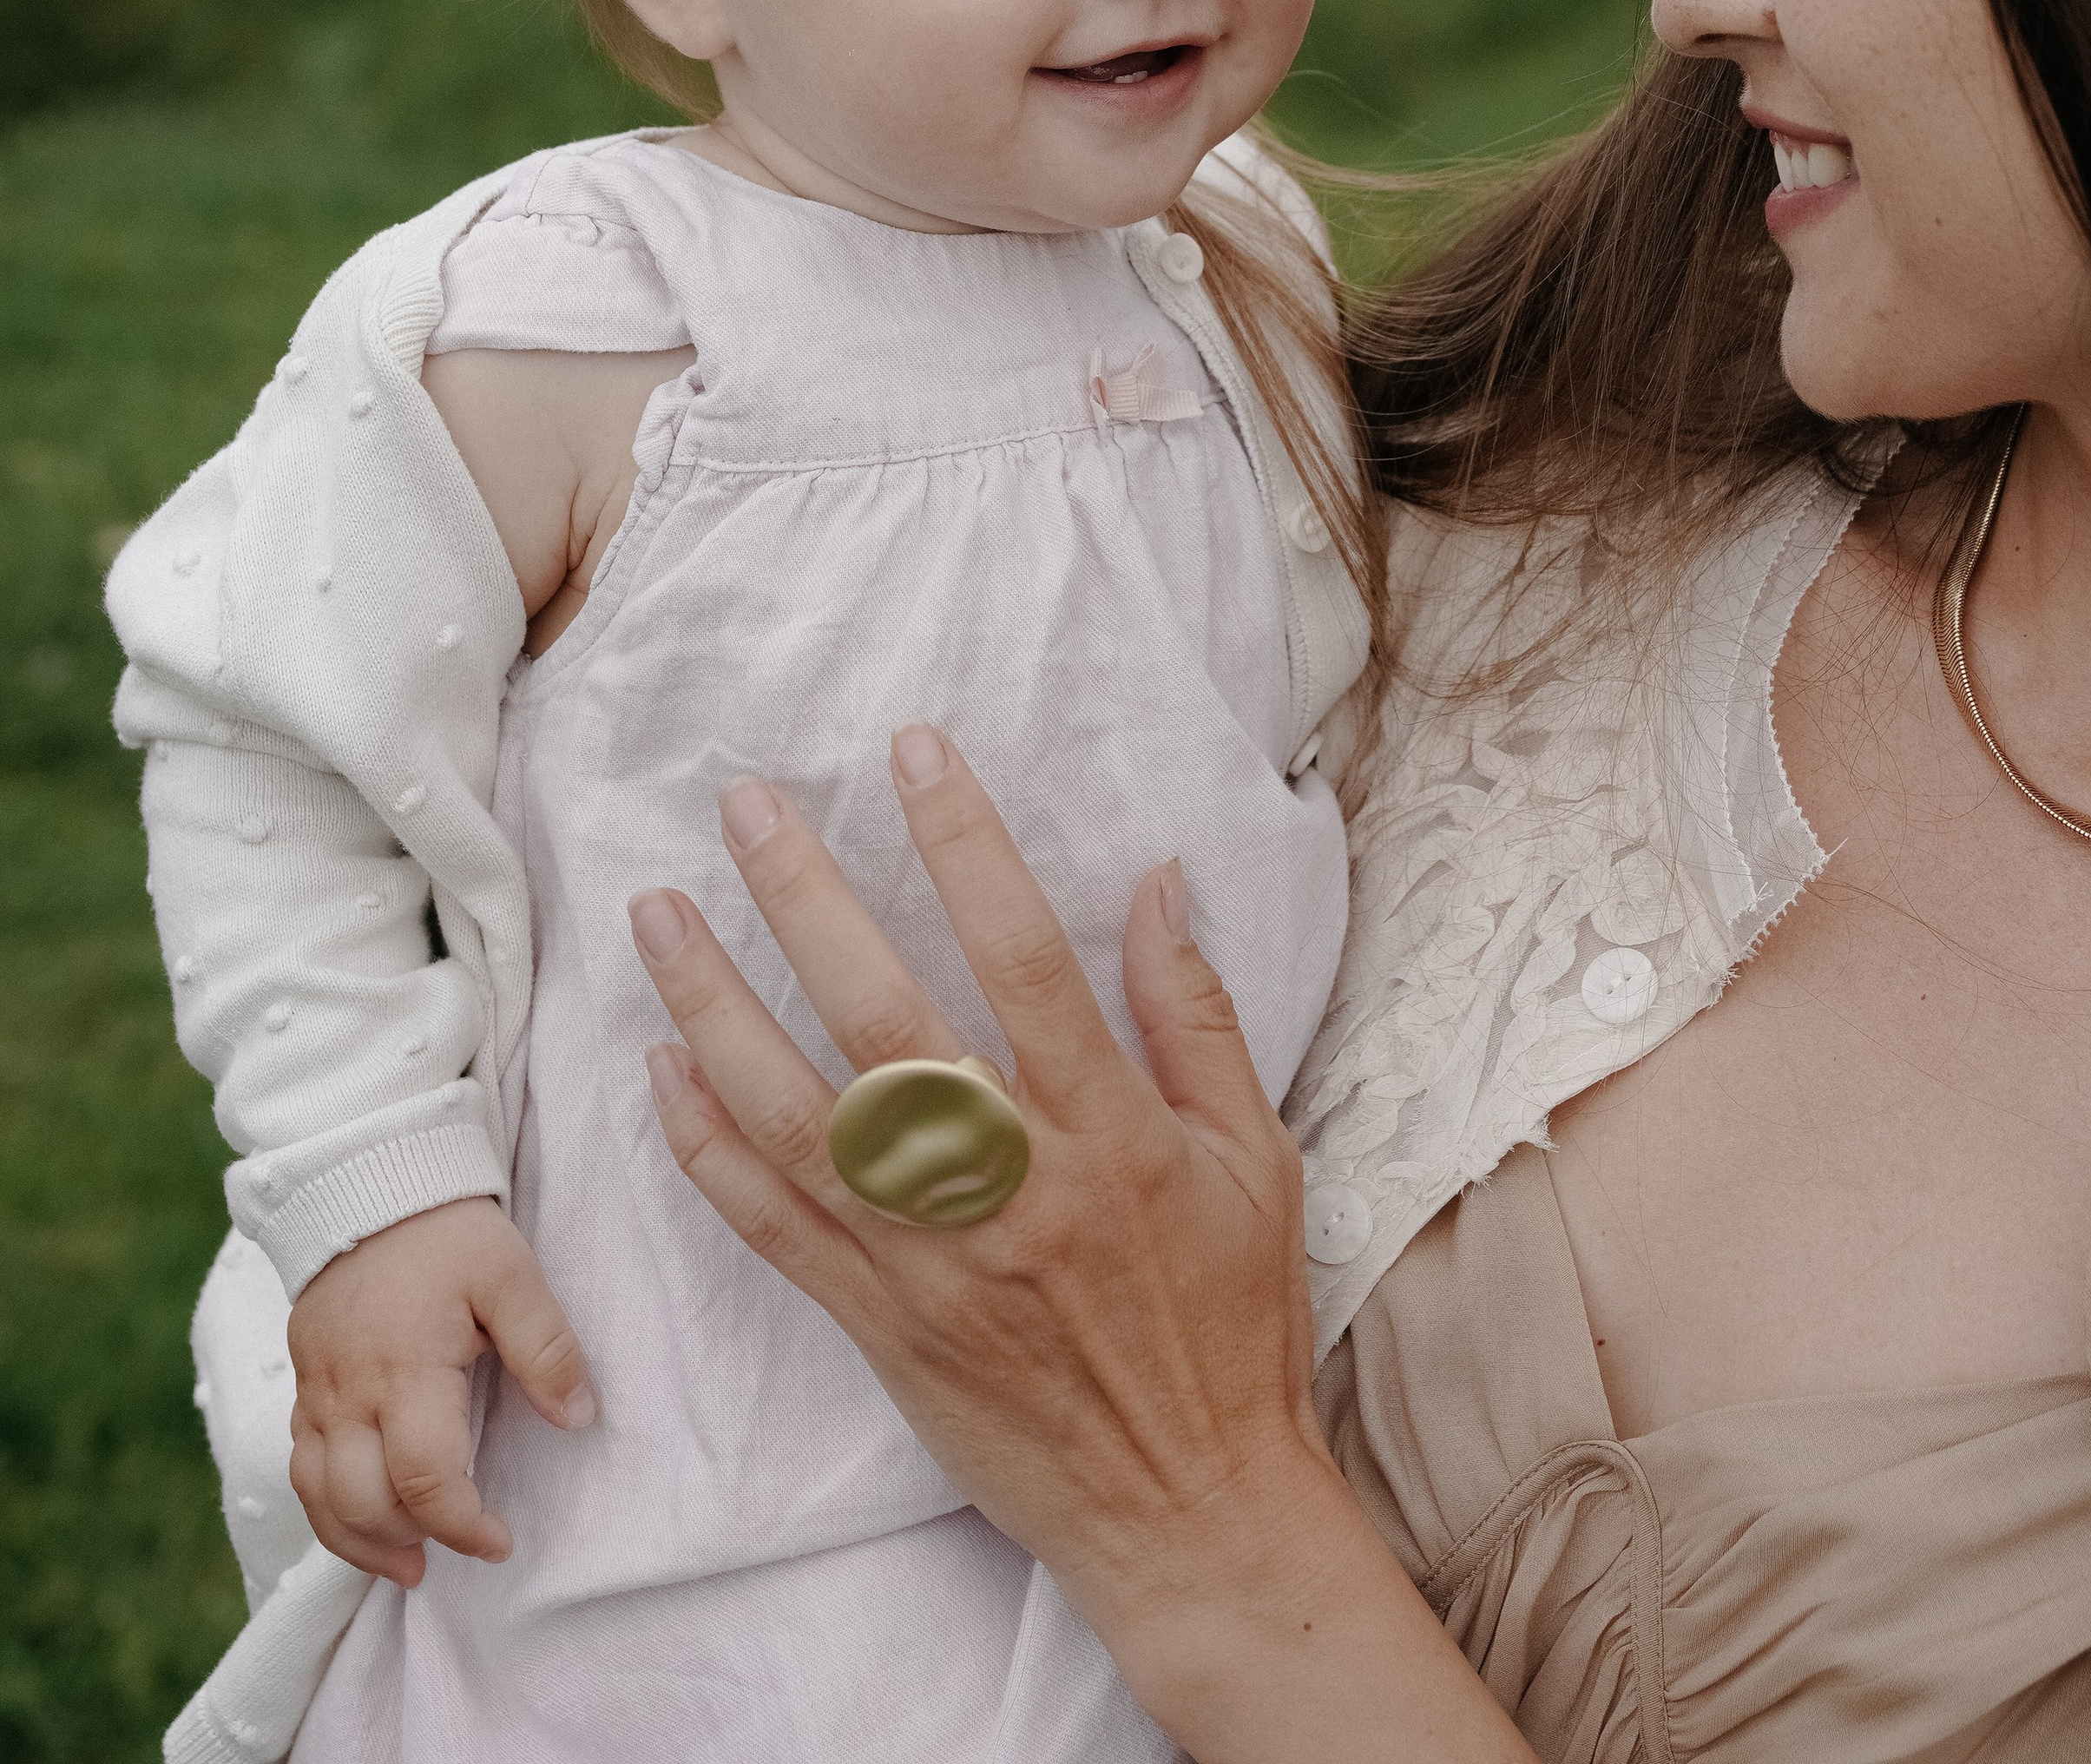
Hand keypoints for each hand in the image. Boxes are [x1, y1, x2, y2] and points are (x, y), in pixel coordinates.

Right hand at [287, 1197, 594, 1586]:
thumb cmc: (447, 1229)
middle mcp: (349, 1393)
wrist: (368, 1176)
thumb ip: (546, 1348)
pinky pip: (299, 1464)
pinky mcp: (302, 1380)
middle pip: (361, 1503)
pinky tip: (360, 1512)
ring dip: (357, 1541)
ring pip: (317, 1496)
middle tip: (451, 1557)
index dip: (464, 1525)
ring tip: (405, 1562)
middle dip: (406, 1545)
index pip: (426, 1479)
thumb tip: (578, 1417)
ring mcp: (316, 1390)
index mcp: (405, 1371)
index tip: (500, 1541)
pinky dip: (325, 1505)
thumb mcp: (512, 1274)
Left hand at [627, 728, 1527, 1760]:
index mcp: (1106, 1133)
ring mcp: (929, 1261)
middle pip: (886, 1020)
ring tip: (661, 914)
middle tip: (747, 804)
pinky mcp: (879, 1326)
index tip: (916, 750)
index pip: (1024, 956)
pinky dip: (707, 1147)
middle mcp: (1007, 1188)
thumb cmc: (1234, 1327)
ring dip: (716, 1007)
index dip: (967, 844)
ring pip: (798, 1117)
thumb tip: (1157, 882)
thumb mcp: (1256, 1159)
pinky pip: (772, 1227)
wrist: (1191, 1513)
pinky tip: (662, 1068)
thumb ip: (1196, 1017)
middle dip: (808, 901)